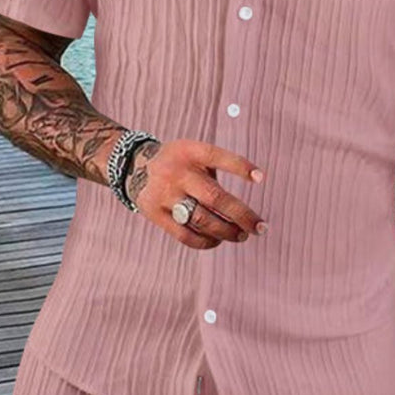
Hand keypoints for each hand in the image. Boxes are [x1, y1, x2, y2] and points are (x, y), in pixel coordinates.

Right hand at [125, 139, 267, 248]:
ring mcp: (165, 194)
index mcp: (189, 152)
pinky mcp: (156, 214)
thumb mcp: (193, 153)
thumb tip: (244, 208)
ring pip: (202, 220)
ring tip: (241, 235)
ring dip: (227, 231)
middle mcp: (177, 173)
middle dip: (241, 215)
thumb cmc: (179, 163)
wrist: (134, 166)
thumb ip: (215, 170)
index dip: (239, 166)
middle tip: (260, 227)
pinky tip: (218, 241)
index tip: (260, 178)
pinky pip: (185, 235)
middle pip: (214, 197)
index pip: (217, 156)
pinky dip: (206, 242)